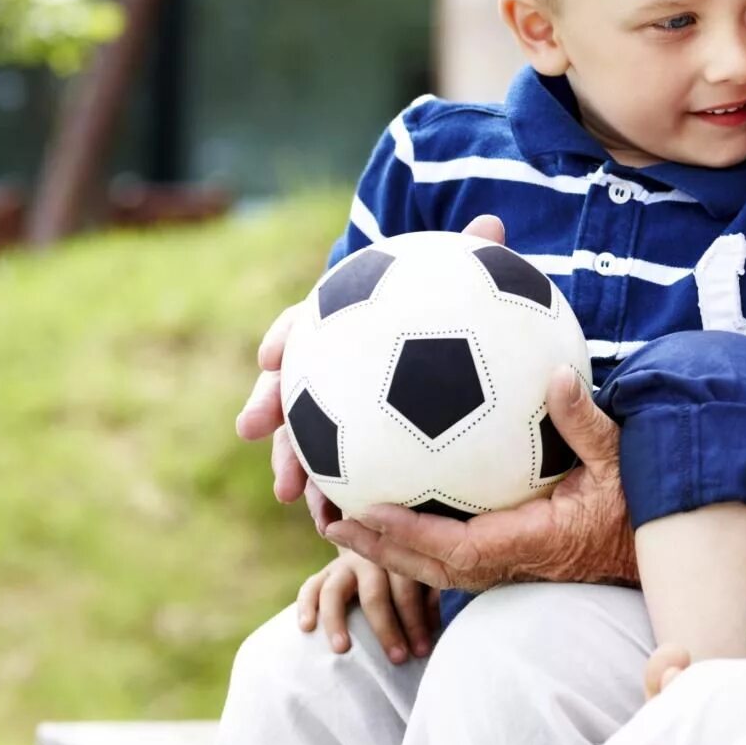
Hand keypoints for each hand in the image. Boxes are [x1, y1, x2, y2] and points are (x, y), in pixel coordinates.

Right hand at [239, 214, 507, 535]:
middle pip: (288, 383)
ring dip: (292, 463)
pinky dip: (334, 494)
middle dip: (266, 404)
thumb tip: (493, 223)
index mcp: (342, 321)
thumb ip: (476, 258)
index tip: (271, 354)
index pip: (303, 322)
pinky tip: (338, 522)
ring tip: (291, 495)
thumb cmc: (452, 307)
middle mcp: (329, 365)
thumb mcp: (467, 283)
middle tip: (252, 426)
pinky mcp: (356, 445)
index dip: (284, 335)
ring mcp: (335, 409)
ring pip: (302, 436)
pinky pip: (338, 471)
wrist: (450, 346)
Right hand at [297, 549, 440, 663]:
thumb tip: (434, 631)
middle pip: (374, 594)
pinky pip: (309, 587)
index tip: (421, 650)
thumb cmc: (406, 574)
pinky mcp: (323, 573)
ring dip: (337, 621)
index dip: (415, 621)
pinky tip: (306, 628)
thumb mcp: (423, 579)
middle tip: (397, 658)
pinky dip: (306, 606)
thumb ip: (428, 599)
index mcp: (398, 557)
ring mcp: (342, 565)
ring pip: (334, 591)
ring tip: (341, 649)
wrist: (379, 544)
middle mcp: (369, 558)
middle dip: (386, 629)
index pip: (407, 590)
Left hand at [324, 365, 637, 592]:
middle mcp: (512, 563)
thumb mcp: (619, 456)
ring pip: (435, 568)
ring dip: (388, 551)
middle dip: (379, 551)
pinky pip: (451, 558)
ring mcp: (509, 567)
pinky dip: (415, 542)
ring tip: (344, 524)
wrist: (653, 546)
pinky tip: (392, 516)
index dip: (409, 532)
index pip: (457, 545)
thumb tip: (555, 373)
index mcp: (531, 542)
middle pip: (430, 567)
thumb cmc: (638, 502)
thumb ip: (584, 420)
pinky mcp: (510, 561)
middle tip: (332, 522)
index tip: (368, 511)